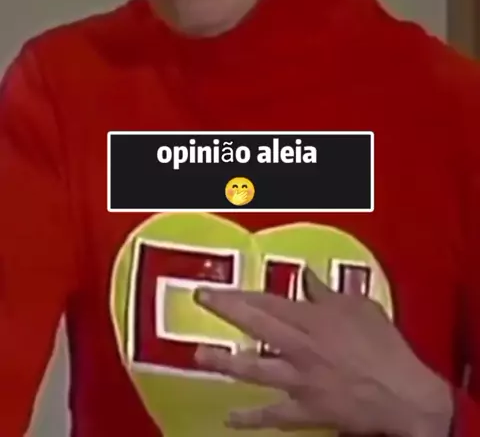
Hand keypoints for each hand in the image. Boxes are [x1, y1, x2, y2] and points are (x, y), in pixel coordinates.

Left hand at [194, 268, 452, 436]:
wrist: (403, 393)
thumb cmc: (385, 347)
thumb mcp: (360, 308)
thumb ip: (328, 294)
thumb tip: (307, 278)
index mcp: (314, 318)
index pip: (269, 301)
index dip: (241, 292)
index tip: (218, 285)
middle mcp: (301, 346)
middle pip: (256, 324)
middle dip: (226, 310)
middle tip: (201, 299)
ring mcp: (300, 379)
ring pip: (255, 368)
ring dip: (225, 361)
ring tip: (200, 354)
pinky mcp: (306, 410)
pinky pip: (273, 415)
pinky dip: (251, 418)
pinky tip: (230, 419)